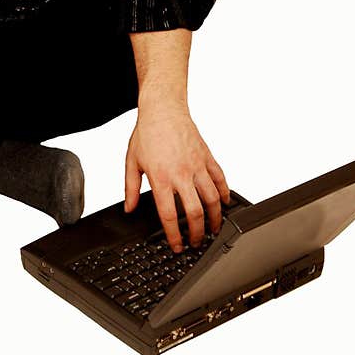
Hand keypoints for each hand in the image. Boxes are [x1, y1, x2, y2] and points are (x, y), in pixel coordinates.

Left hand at [124, 103, 229, 251]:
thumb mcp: (131, 162)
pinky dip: (225, 193)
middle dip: (198, 233)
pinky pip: (220, 179)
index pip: (169, 215)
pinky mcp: (208, 157)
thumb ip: (130, 188)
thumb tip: (129, 208)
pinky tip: (224, 203)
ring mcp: (197, 165)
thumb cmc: (147, 133)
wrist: (163, 109)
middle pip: (195, 212)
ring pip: (213, 198)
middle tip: (197, 242)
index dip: (174, 235)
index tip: (177, 245)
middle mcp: (181, 174)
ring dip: (215, 217)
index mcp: (161, 178)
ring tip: (213, 229)